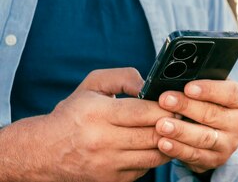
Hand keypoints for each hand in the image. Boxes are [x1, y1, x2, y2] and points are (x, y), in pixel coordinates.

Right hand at [0, 68, 173, 181]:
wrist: (44, 151)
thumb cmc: (72, 114)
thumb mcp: (93, 85)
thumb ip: (124, 78)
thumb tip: (149, 86)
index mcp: (98, 114)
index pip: (143, 112)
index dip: (165, 107)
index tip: (175, 102)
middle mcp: (102, 142)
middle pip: (153, 135)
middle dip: (173, 124)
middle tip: (182, 116)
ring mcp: (107, 165)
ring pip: (154, 155)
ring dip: (168, 142)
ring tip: (173, 130)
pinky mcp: (112, 180)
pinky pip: (145, 168)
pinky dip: (154, 156)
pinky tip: (154, 145)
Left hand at [155, 80, 237, 173]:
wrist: (220, 132)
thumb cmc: (211, 102)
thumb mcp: (213, 89)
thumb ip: (201, 83)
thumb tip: (177, 79)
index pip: (230, 93)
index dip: (209, 90)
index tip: (188, 87)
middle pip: (213, 114)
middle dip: (186, 107)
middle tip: (165, 100)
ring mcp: (230, 143)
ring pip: (204, 137)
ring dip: (180, 131)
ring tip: (161, 125)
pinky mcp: (217, 160)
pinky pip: (196, 155)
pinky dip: (178, 149)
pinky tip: (164, 143)